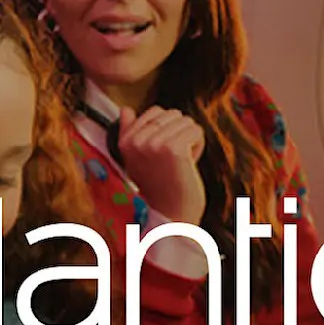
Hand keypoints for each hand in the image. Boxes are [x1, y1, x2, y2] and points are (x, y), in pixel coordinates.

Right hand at [116, 106, 207, 225]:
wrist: (171, 215)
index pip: (155, 111)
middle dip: (179, 134)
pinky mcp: (173, 148)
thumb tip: (125, 109)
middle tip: (172, 161)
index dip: (166, 130)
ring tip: (180, 163)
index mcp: (125, 141)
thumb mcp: (136, 159)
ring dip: (189, 141)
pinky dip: (198, 146)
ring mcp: (154, 143)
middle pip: (173, 114)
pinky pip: (196, 130)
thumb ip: (129, 132)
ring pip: (186, 121)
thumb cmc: (158, 187)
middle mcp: (136, 140)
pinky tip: (189, 164)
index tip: (161, 154)